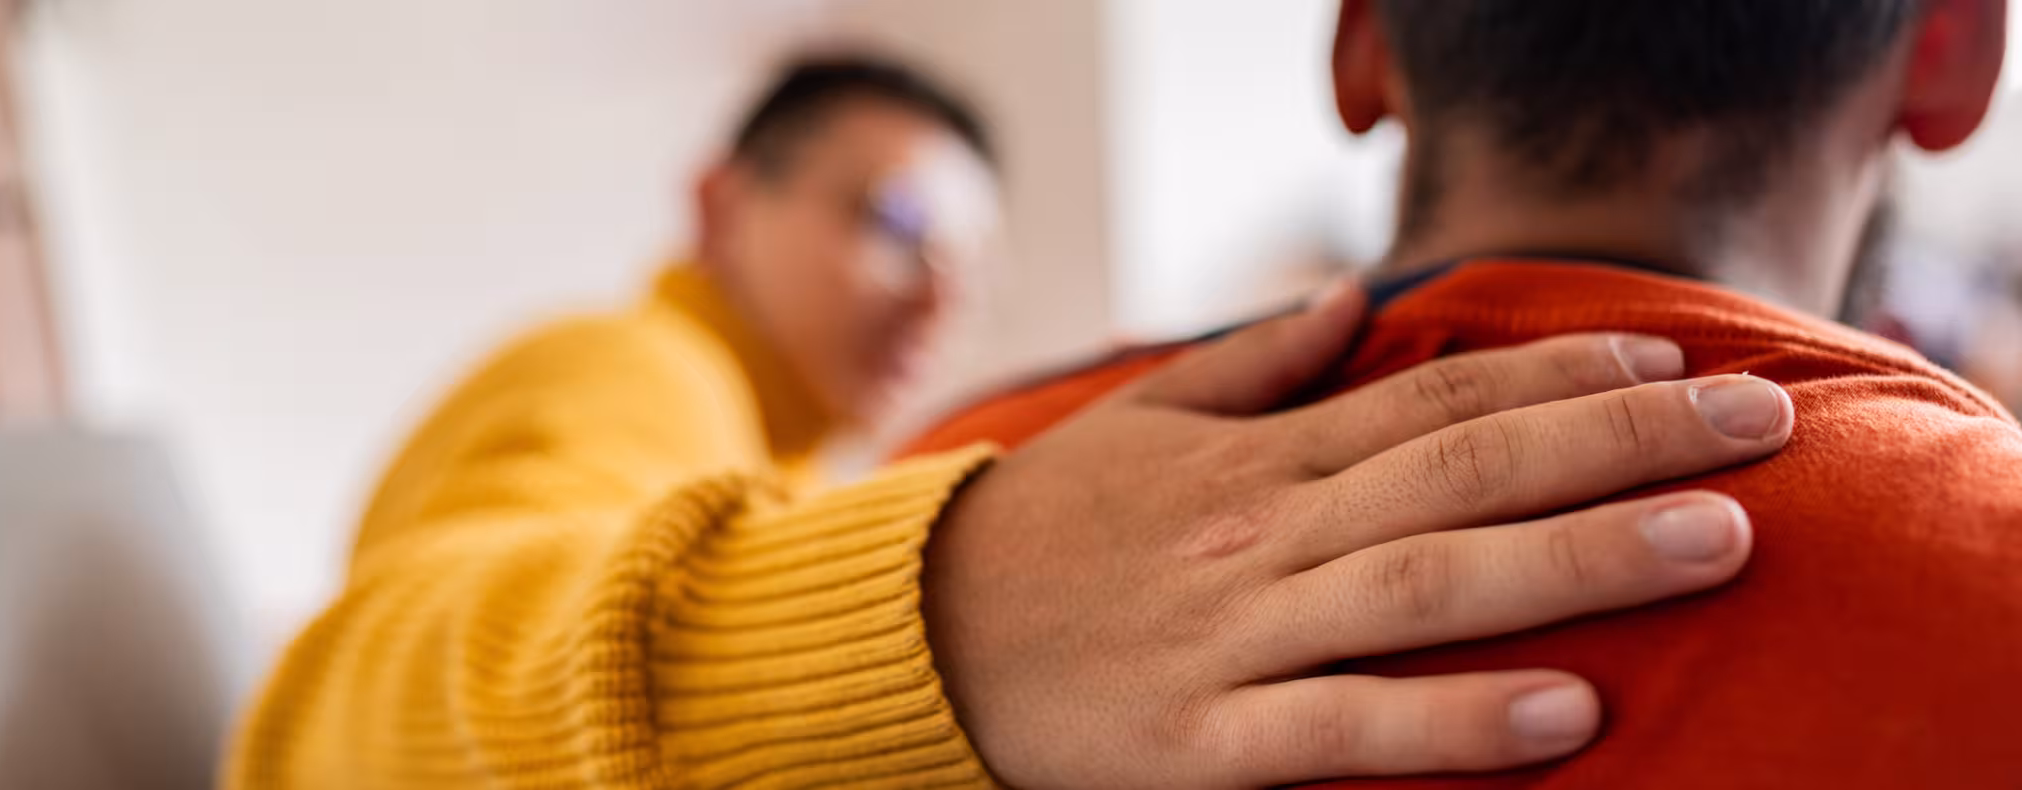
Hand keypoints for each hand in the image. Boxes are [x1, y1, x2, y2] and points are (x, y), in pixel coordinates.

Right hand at [922, 283, 1794, 788]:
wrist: (913, 639)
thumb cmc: (1042, 534)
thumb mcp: (1136, 424)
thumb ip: (1251, 365)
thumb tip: (1345, 297)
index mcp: (1258, 460)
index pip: (1433, 395)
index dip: (1561, 373)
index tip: (1675, 355)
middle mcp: (1265, 534)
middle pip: (1464, 471)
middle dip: (1622, 444)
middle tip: (1762, 429)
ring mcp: (1237, 635)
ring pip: (1428, 585)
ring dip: (1580, 560)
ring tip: (1715, 542)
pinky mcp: (1204, 741)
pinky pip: (1344, 728)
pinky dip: (1455, 722)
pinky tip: (1568, 715)